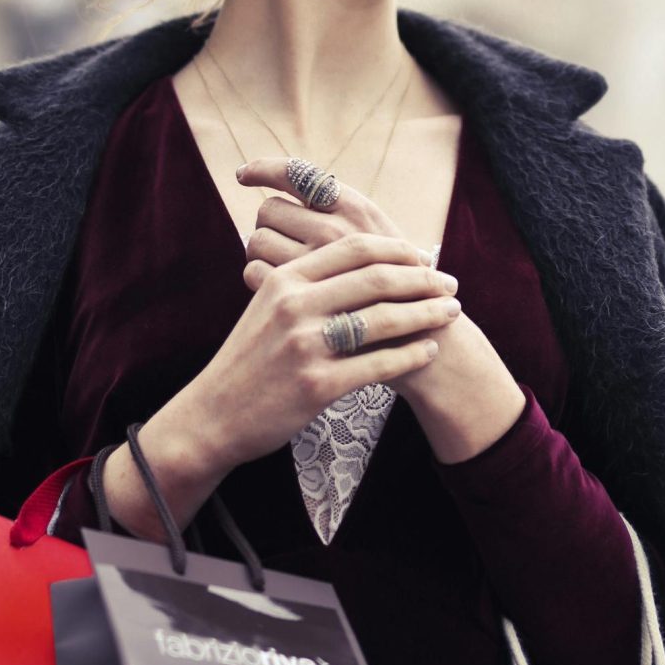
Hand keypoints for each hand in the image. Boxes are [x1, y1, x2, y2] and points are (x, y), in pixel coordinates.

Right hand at [103, 165, 462, 536]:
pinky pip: (378, 365)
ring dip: (425, 314)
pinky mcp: (316, 386)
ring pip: (383, 320)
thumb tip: (362, 259)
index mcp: (285, 279)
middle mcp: (295, 306)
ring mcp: (305, 347)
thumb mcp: (268, 305)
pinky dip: (410, 355)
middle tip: (450, 283)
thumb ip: (308, 280)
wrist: (214, 415)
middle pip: (376, 279)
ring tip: (449, 312)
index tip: (424, 255)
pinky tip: (429, 350)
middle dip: (422, 279)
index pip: (353, 249)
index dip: (397, 249)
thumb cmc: (250, 359)